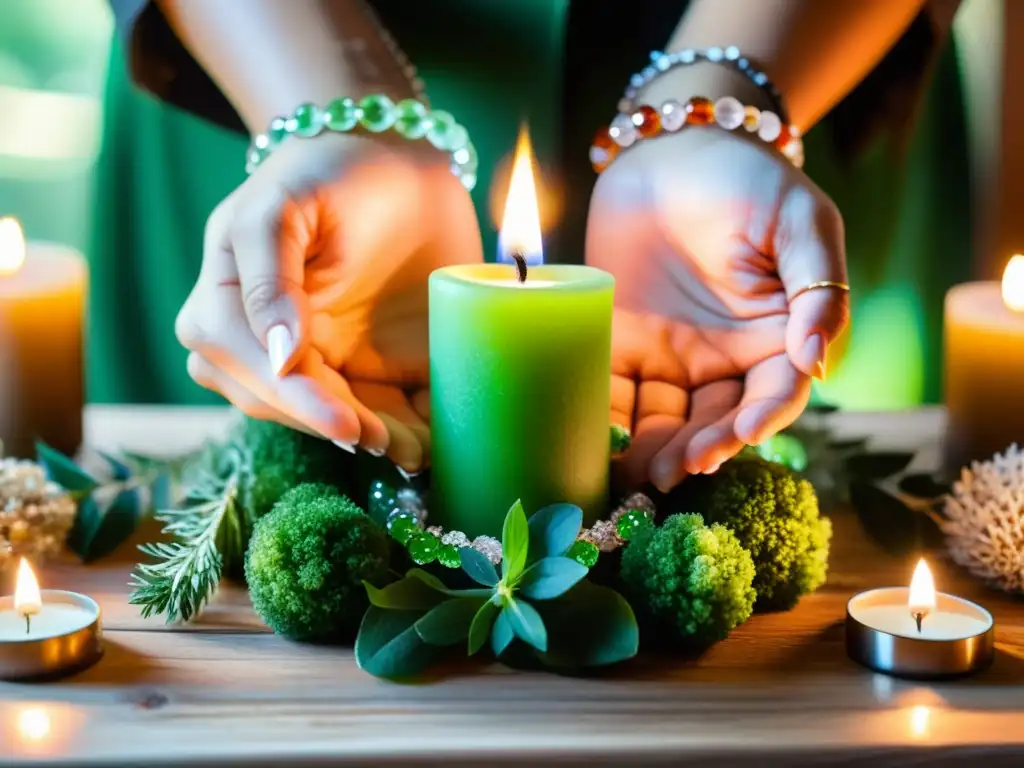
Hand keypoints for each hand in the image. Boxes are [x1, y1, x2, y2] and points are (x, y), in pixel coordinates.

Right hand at [175, 132, 482, 471]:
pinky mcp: (366, 368)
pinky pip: (378, 411)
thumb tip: (278, 353)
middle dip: (337, 428)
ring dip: (372, 439)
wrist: (395, 162)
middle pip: (288, 407)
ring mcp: (317, 360)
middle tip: (384, 442)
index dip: (299, 401)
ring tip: (412, 452)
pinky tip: (427, 444)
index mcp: (227, 305)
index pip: (254, 369)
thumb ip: (266, 272)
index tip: (345, 423)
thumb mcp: (282, 203)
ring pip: (332, 419)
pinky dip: (403, 432)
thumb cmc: (327, 170)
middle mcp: (264, 343)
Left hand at [587, 126, 847, 491]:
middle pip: (716, 418)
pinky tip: (599, 449)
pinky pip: (617, 394)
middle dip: (699, 448)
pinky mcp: (623, 346)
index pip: (774, 392)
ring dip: (654, 451)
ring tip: (639, 476)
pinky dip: (609, 425)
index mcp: (774, 336)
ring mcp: (671, 356)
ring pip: (666, 419)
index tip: (743, 435)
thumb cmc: (746, 178)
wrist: (670, 149)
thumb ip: (818, 287)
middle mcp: (724, 358)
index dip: (762, 418)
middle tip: (677, 470)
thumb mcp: (800, 220)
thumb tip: (818, 363)